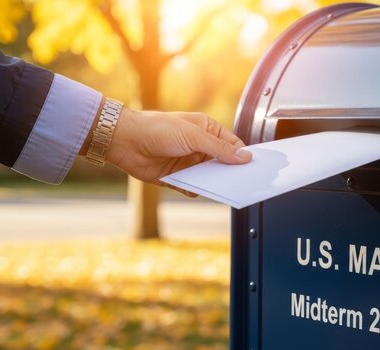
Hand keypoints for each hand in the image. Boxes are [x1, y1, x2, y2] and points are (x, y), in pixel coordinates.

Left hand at [101, 108, 251, 191]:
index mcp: (207, 130)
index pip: (232, 145)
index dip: (242, 157)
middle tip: (242, 183)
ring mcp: (189, 162)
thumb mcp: (194, 136)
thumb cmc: (158, 129)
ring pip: (209, 177)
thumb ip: (220, 148)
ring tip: (223, 190)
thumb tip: (245, 156)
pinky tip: (197, 190)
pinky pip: (193, 187)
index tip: (254, 169)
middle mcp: (200, 146)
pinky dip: (196, 190)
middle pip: (222, 163)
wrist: (125, 141)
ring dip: (213, 183)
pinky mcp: (177, 177)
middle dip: (229, 172)